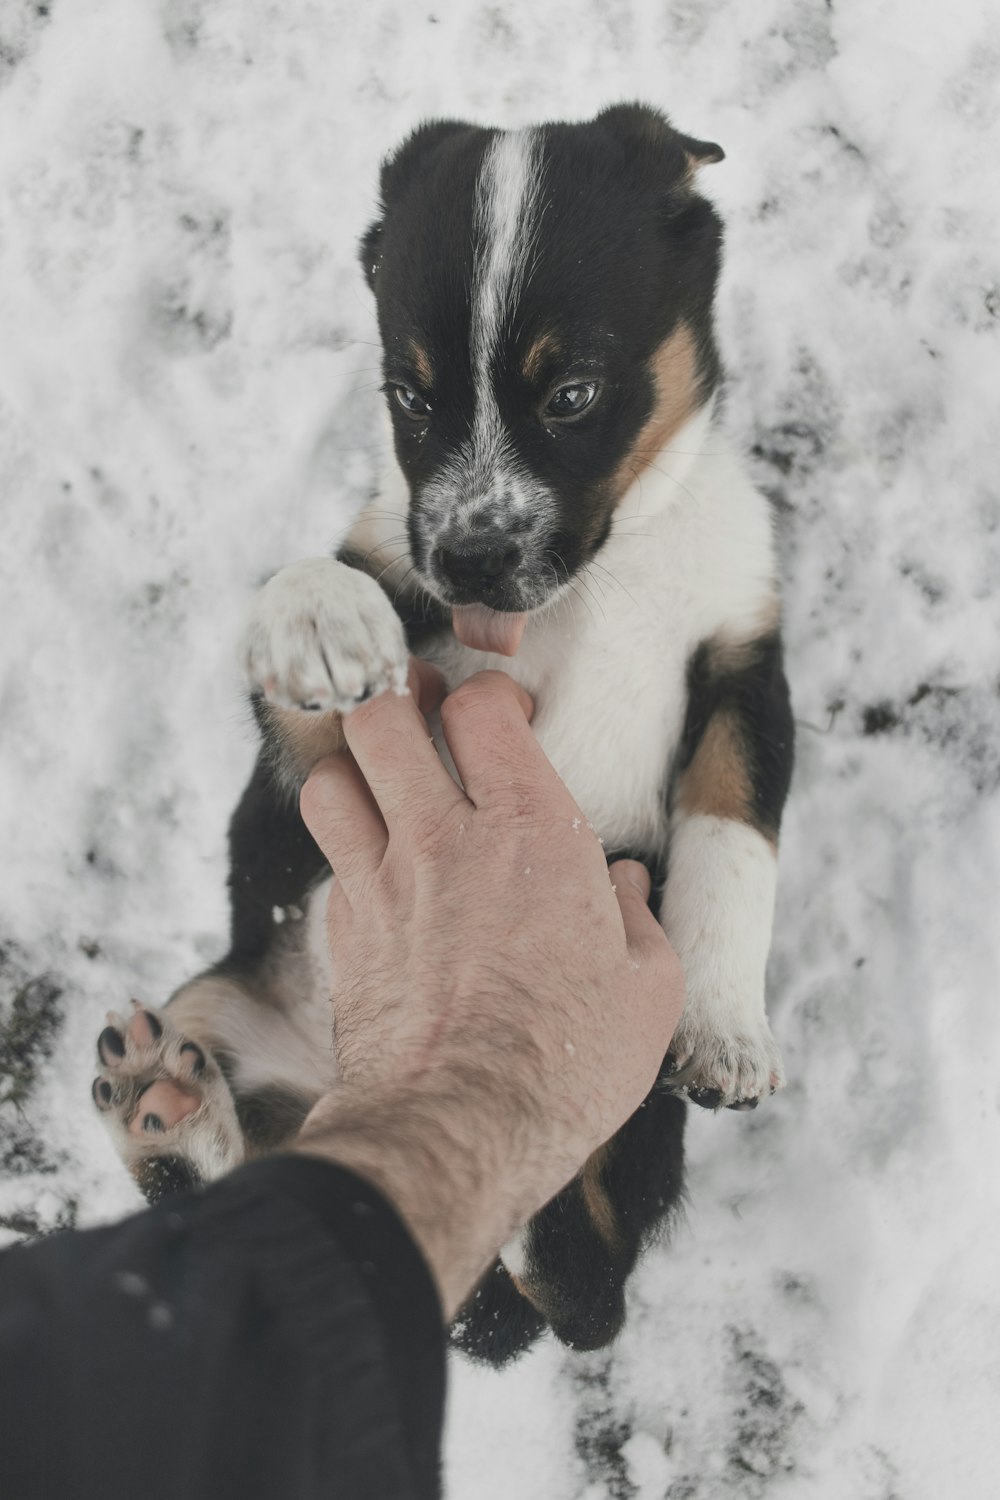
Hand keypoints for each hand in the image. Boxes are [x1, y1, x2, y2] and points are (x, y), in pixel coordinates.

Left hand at [294, 666, 683, 1315]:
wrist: (460, 1131)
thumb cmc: (567, 1061)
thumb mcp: (647, 990)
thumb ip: (639, 920)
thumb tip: (626, 887)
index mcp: (531, 832)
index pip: (481, 708)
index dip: (490, 695)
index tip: (507, 717)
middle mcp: (444, 840)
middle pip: (382, 716)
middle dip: (397, 700)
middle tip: (421, 715)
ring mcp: (382, 884)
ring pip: (332, 777)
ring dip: (356, 769)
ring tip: (384, 785)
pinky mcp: (344, 934)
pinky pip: (330, 860)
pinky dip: (350, 852)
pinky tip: (381, 875)